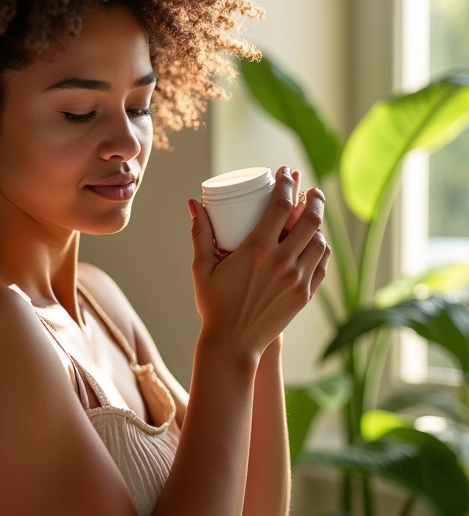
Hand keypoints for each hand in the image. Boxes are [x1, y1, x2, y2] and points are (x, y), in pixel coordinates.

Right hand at [188, 166, 330, 356]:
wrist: (234, 343)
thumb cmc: (214, 304)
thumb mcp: (202, 267)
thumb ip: (200, 233)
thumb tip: (193, 203)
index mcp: (257, 250)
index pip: (280, 205)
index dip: (286, 183)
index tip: (285, 172)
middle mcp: (282, 262)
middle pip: (309, 219)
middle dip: (313, 198)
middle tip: (310, 190)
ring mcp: (297, 280)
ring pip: (320, 242)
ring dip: (318, 225)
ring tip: (312, 216)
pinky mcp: (305, 295)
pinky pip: (322, 265)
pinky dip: (321, 250)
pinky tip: (315, 244)